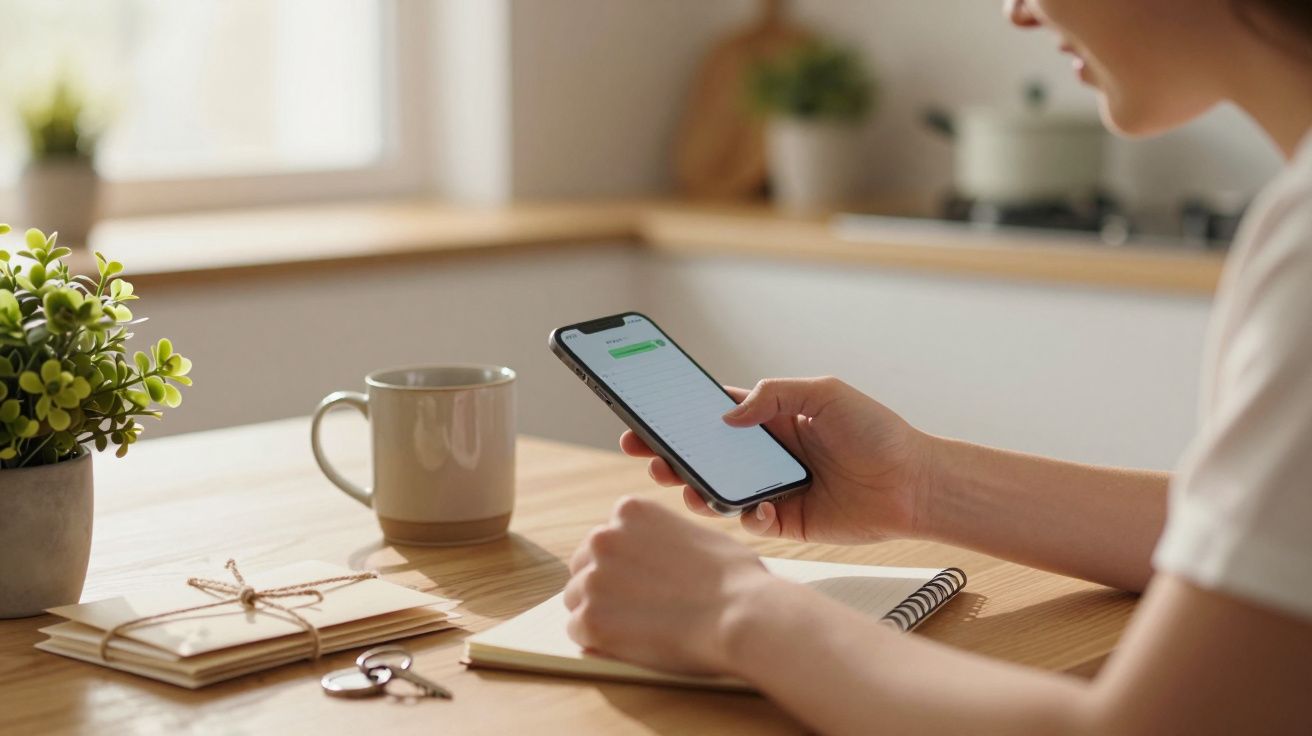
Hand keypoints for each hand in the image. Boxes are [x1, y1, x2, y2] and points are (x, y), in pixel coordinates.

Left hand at [564, 496, 786, 674]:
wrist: (740, 613)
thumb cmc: (734, 578)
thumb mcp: (696, 535)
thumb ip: (662, 538)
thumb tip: (654, 554)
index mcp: (630, 511)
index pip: (607, 537)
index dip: (622, 562)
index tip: (638, 579)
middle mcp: (604, 538)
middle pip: (584, 565)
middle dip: (604, 585)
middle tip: (633, 607)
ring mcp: (593, 579)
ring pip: (577, 598)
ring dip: (599, 612)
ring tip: (636, 626)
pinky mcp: (590, 619)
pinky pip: (578, 630)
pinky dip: (597, 640)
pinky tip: (628, 642)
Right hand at [620, 377, 934, 543]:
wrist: (914, 483)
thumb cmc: (877, 431)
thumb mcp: (826, 392)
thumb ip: (774, 395)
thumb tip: (727, 416)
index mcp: (772, 418)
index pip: (714, 413)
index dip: (680, 414)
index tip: (646, 412)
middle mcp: (766, 454)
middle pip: (704, 454)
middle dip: (669, 452)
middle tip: (644, 452)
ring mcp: (772, 488)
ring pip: (718, 490)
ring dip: (695, 487)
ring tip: (686, 484)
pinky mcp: (785, 521)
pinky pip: (750, 521)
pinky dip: (746, 516)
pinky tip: (759, 508)